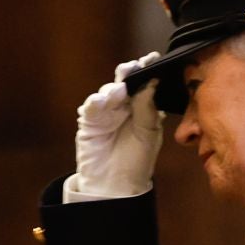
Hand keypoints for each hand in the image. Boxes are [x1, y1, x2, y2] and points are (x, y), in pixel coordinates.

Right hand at [68, 53, 164, 198]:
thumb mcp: (149, 133)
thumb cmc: (137, 161)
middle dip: (130, 72)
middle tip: (136, 65)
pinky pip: (91, 108)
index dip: (148, 71)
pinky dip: (96, 102)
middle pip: (125, 82)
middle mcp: (124, 106)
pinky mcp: (90, 122)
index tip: (154, 59)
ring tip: (120, 89)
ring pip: (108, 92)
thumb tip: (151, 82)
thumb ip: (148, 108)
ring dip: (114, 88)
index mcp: (143, 107)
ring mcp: (106, 112)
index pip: (145, 84)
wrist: (116, 186)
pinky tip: (101, 100)